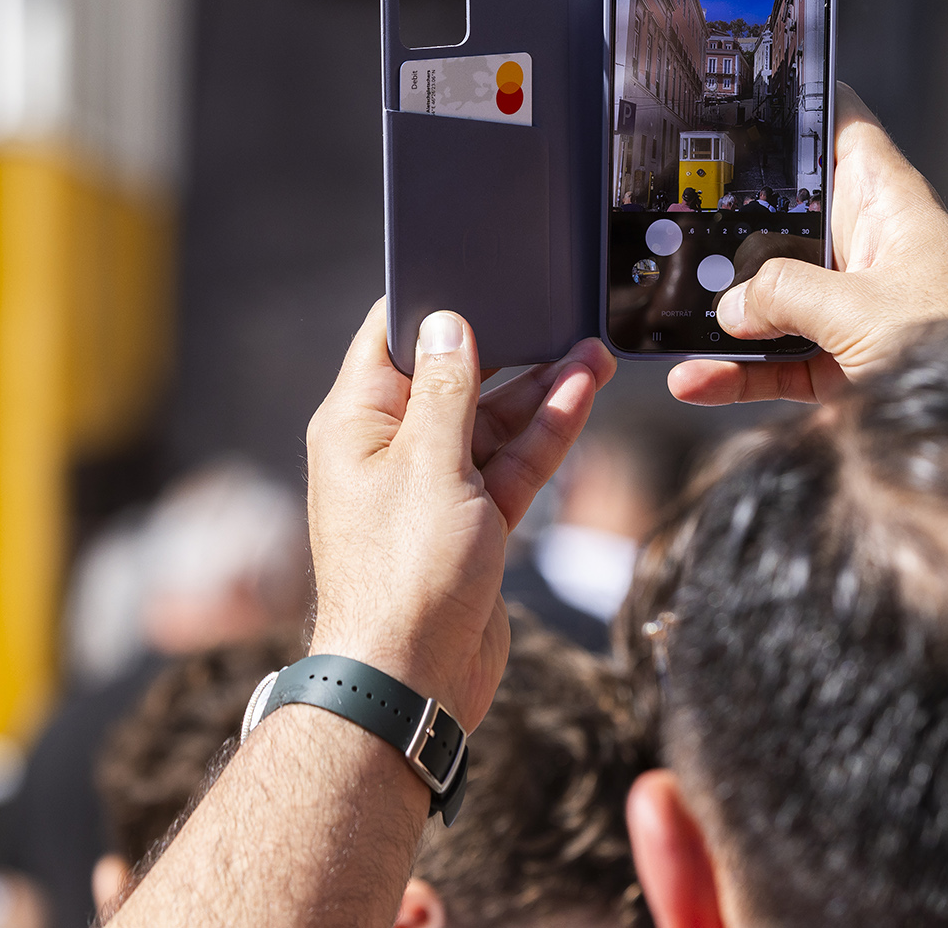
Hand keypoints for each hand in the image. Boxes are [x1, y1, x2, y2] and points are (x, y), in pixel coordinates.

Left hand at [306, 300, 614, 728]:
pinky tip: (583, 395)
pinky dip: (545, 434)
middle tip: (554, 306)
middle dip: (505, 344)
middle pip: (451, 377)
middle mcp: (389, 448)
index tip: (478, 266)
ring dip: (539, 389)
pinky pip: (510, 464)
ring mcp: (432, 486)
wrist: (412, 682)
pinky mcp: (471, 522)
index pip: (390, 339)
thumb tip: (448, 323)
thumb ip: (448, 390)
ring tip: (592, 349)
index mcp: (356, 423)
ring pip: (489, 421)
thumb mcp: (431, 464)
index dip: (433, 302)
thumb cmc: (404, 574)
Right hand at [670, 84, 947, 405]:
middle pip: (791, 221)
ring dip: (726, 312)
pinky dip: (735, 373)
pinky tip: (695, 378)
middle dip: (735, 223)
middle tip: (673, 213)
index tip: (746, 94)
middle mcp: (870, 252)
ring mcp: (855, 311)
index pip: (844, 132)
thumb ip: (787, 294)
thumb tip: (733, 305)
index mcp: (889, 209)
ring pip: (775, 299)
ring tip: (671, 313)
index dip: (803, 107)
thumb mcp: (863, 308)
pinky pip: (775, 362)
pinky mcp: (843, 366)